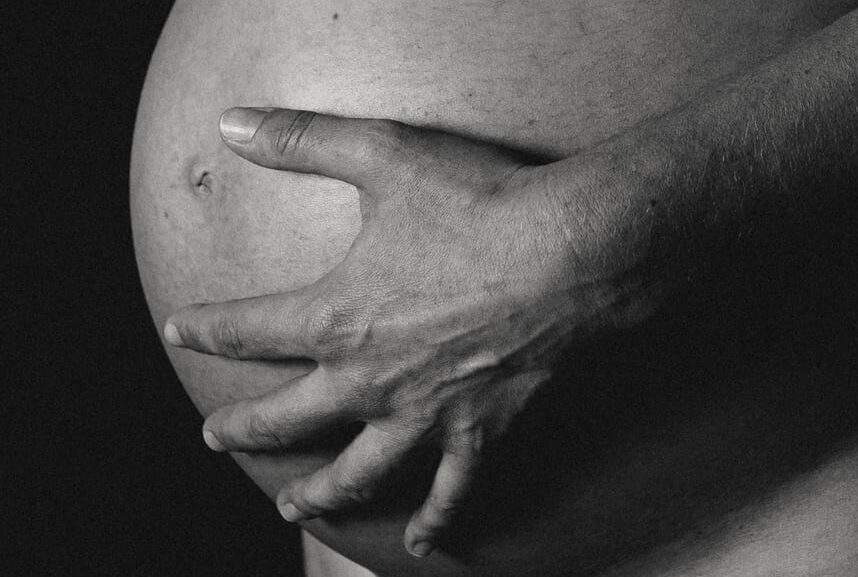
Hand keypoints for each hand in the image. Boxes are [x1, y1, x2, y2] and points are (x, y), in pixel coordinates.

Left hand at [164, 107, 653, 556]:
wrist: (570, 251)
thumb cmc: (478, 203)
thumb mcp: (381, 155)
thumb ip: (301, 140)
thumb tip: (230, 121)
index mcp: (336, 318)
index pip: (248, 330)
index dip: (206, 330)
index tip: (179, 330)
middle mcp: (370, 380)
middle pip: (288, 417)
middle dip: (244, 428)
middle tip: (216, 438)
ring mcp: (426, 413)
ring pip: (360, 471)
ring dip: (321, 492)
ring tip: (296, 507)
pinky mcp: (481, 427)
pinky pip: (454, 487)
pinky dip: (438, 519)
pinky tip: (425, 545)